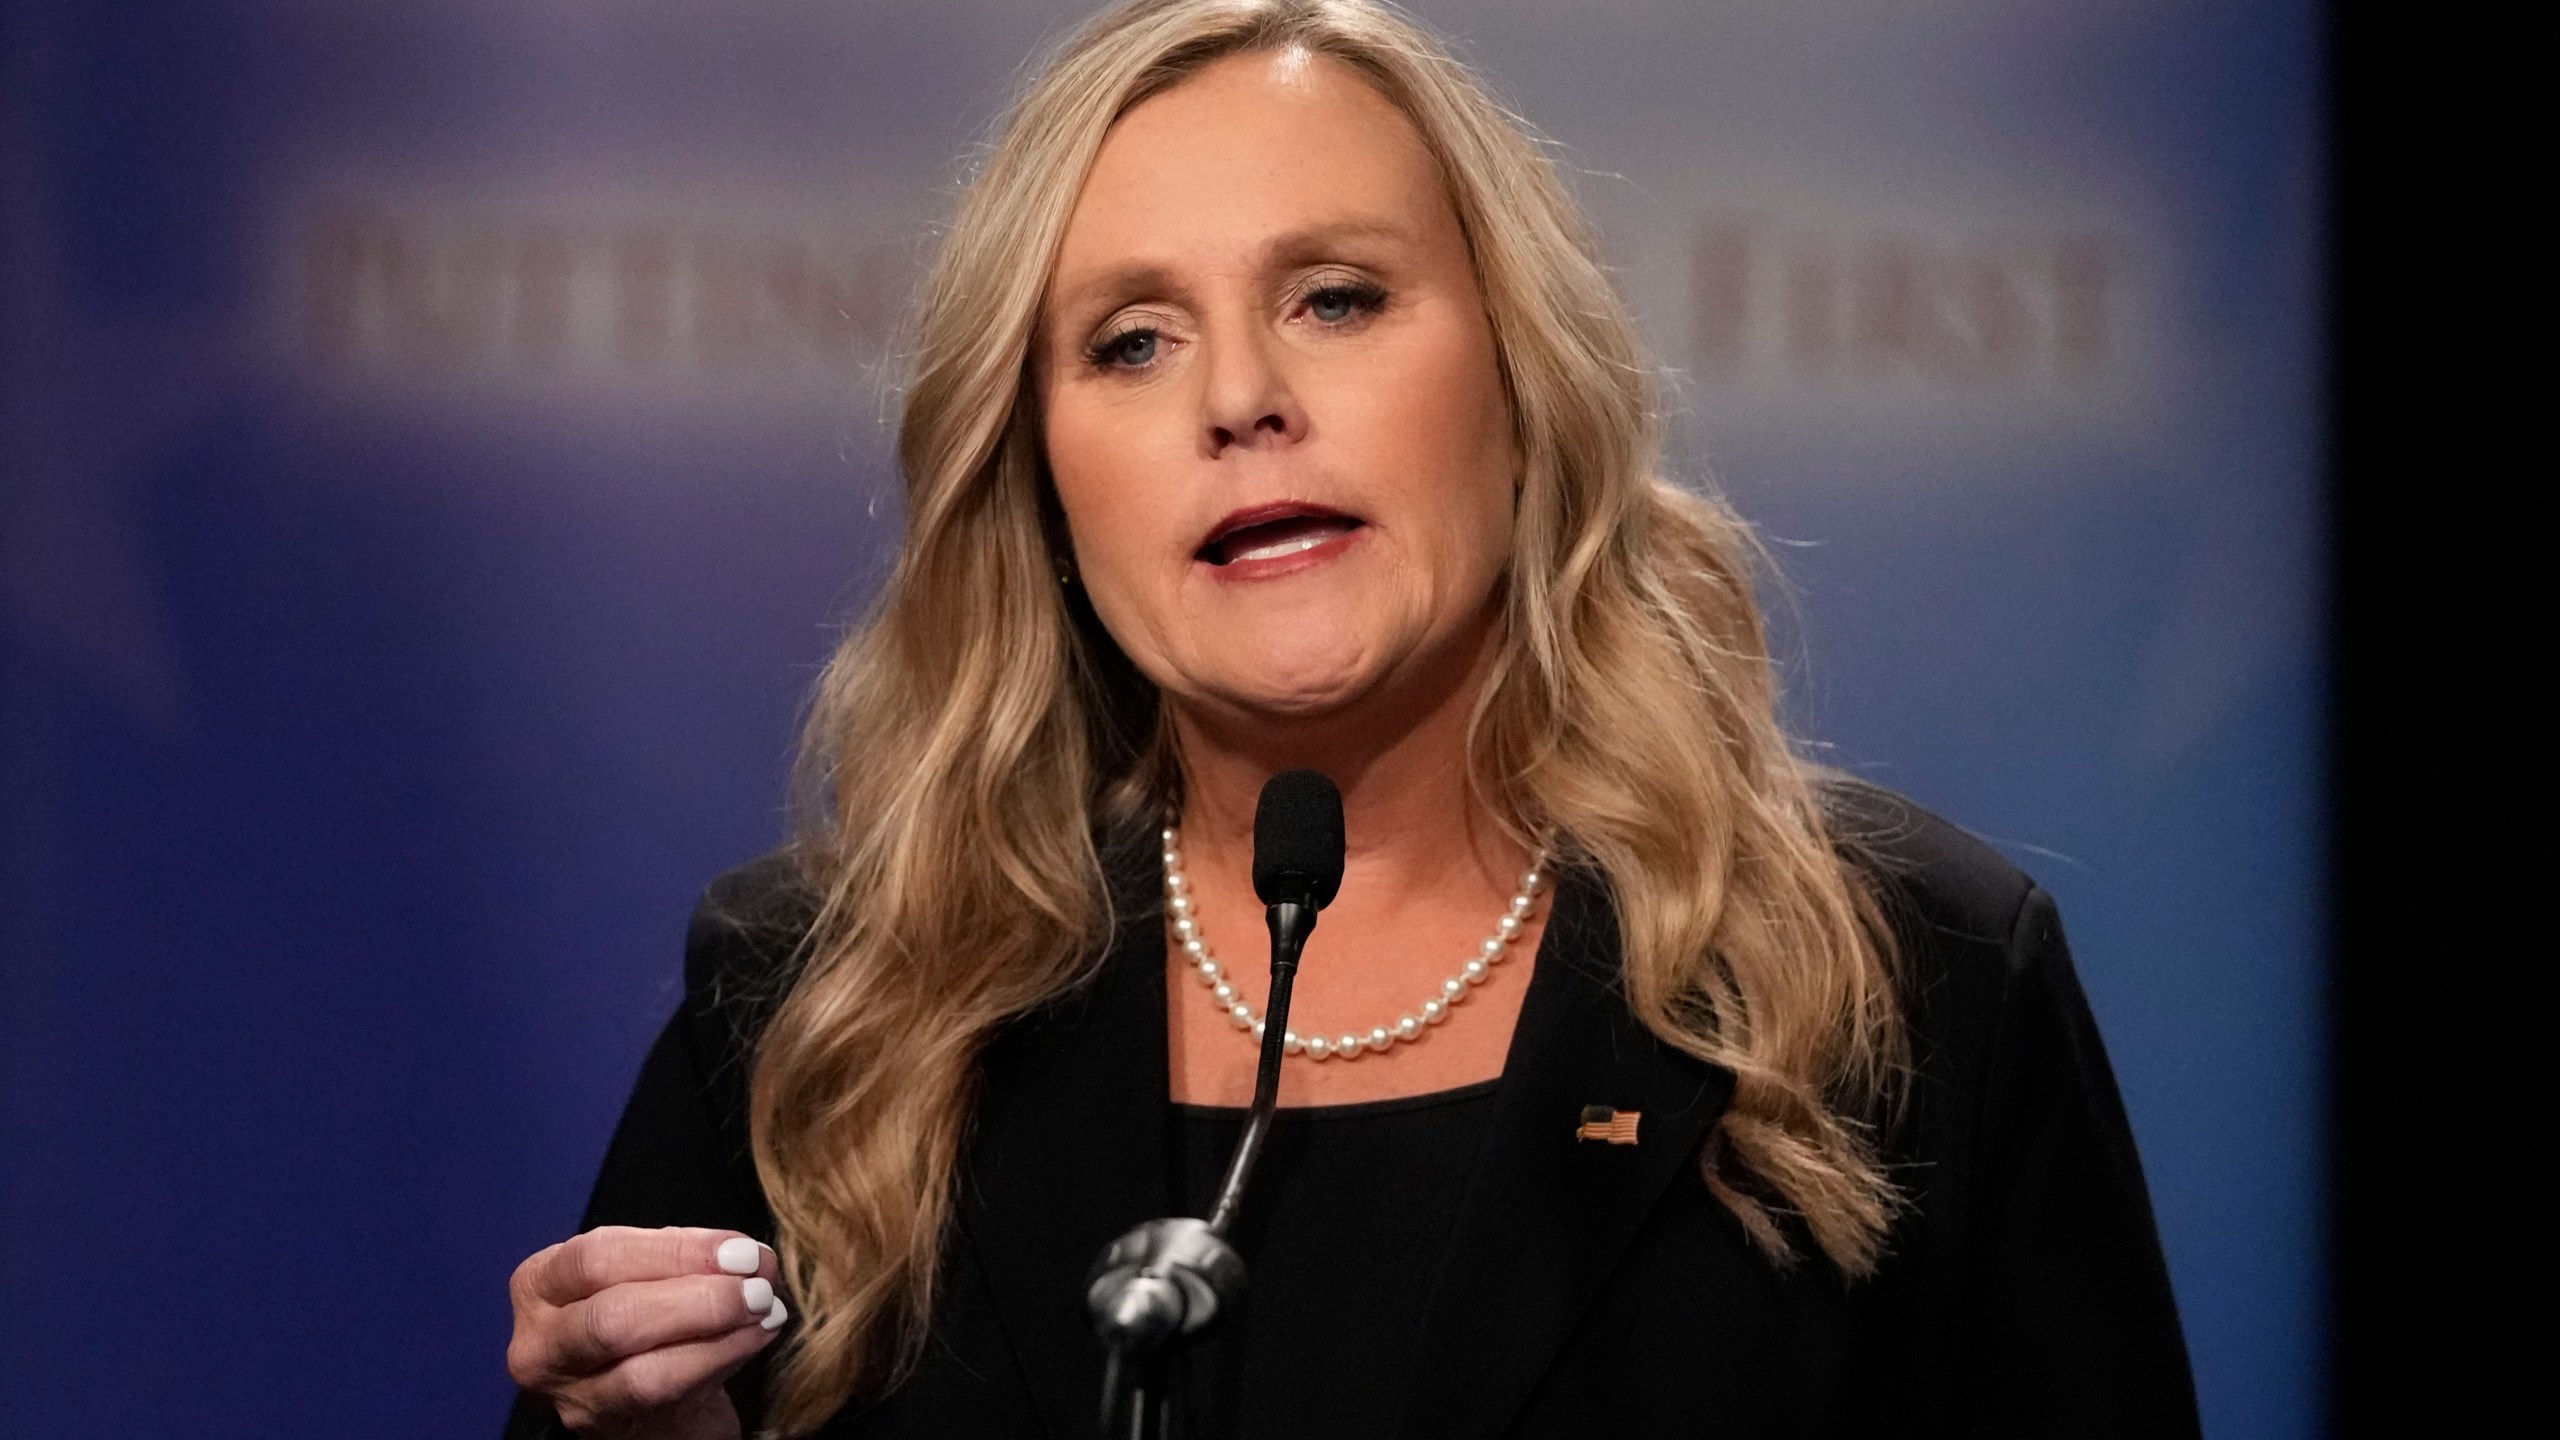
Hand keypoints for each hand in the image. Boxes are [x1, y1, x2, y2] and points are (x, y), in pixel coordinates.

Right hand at [508, 1226, 787, 1439]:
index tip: (739, 1250)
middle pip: (613, 1318)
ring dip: (717, 1336)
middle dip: (699, 1298)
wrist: (643, 1397)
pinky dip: (723, 1361)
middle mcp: (541, 1344)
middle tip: (757, 1285)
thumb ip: (685, 1259)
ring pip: (643, 1372)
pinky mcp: (607, 1431)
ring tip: (763, 1310)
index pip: (599, 1258)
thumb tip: (748, 1255)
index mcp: (540, 1283)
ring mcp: (571, 1397)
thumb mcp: (646, 1274)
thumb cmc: (643, 1317)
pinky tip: (757, 1337)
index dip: (676, 1252)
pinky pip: (670, 1400)